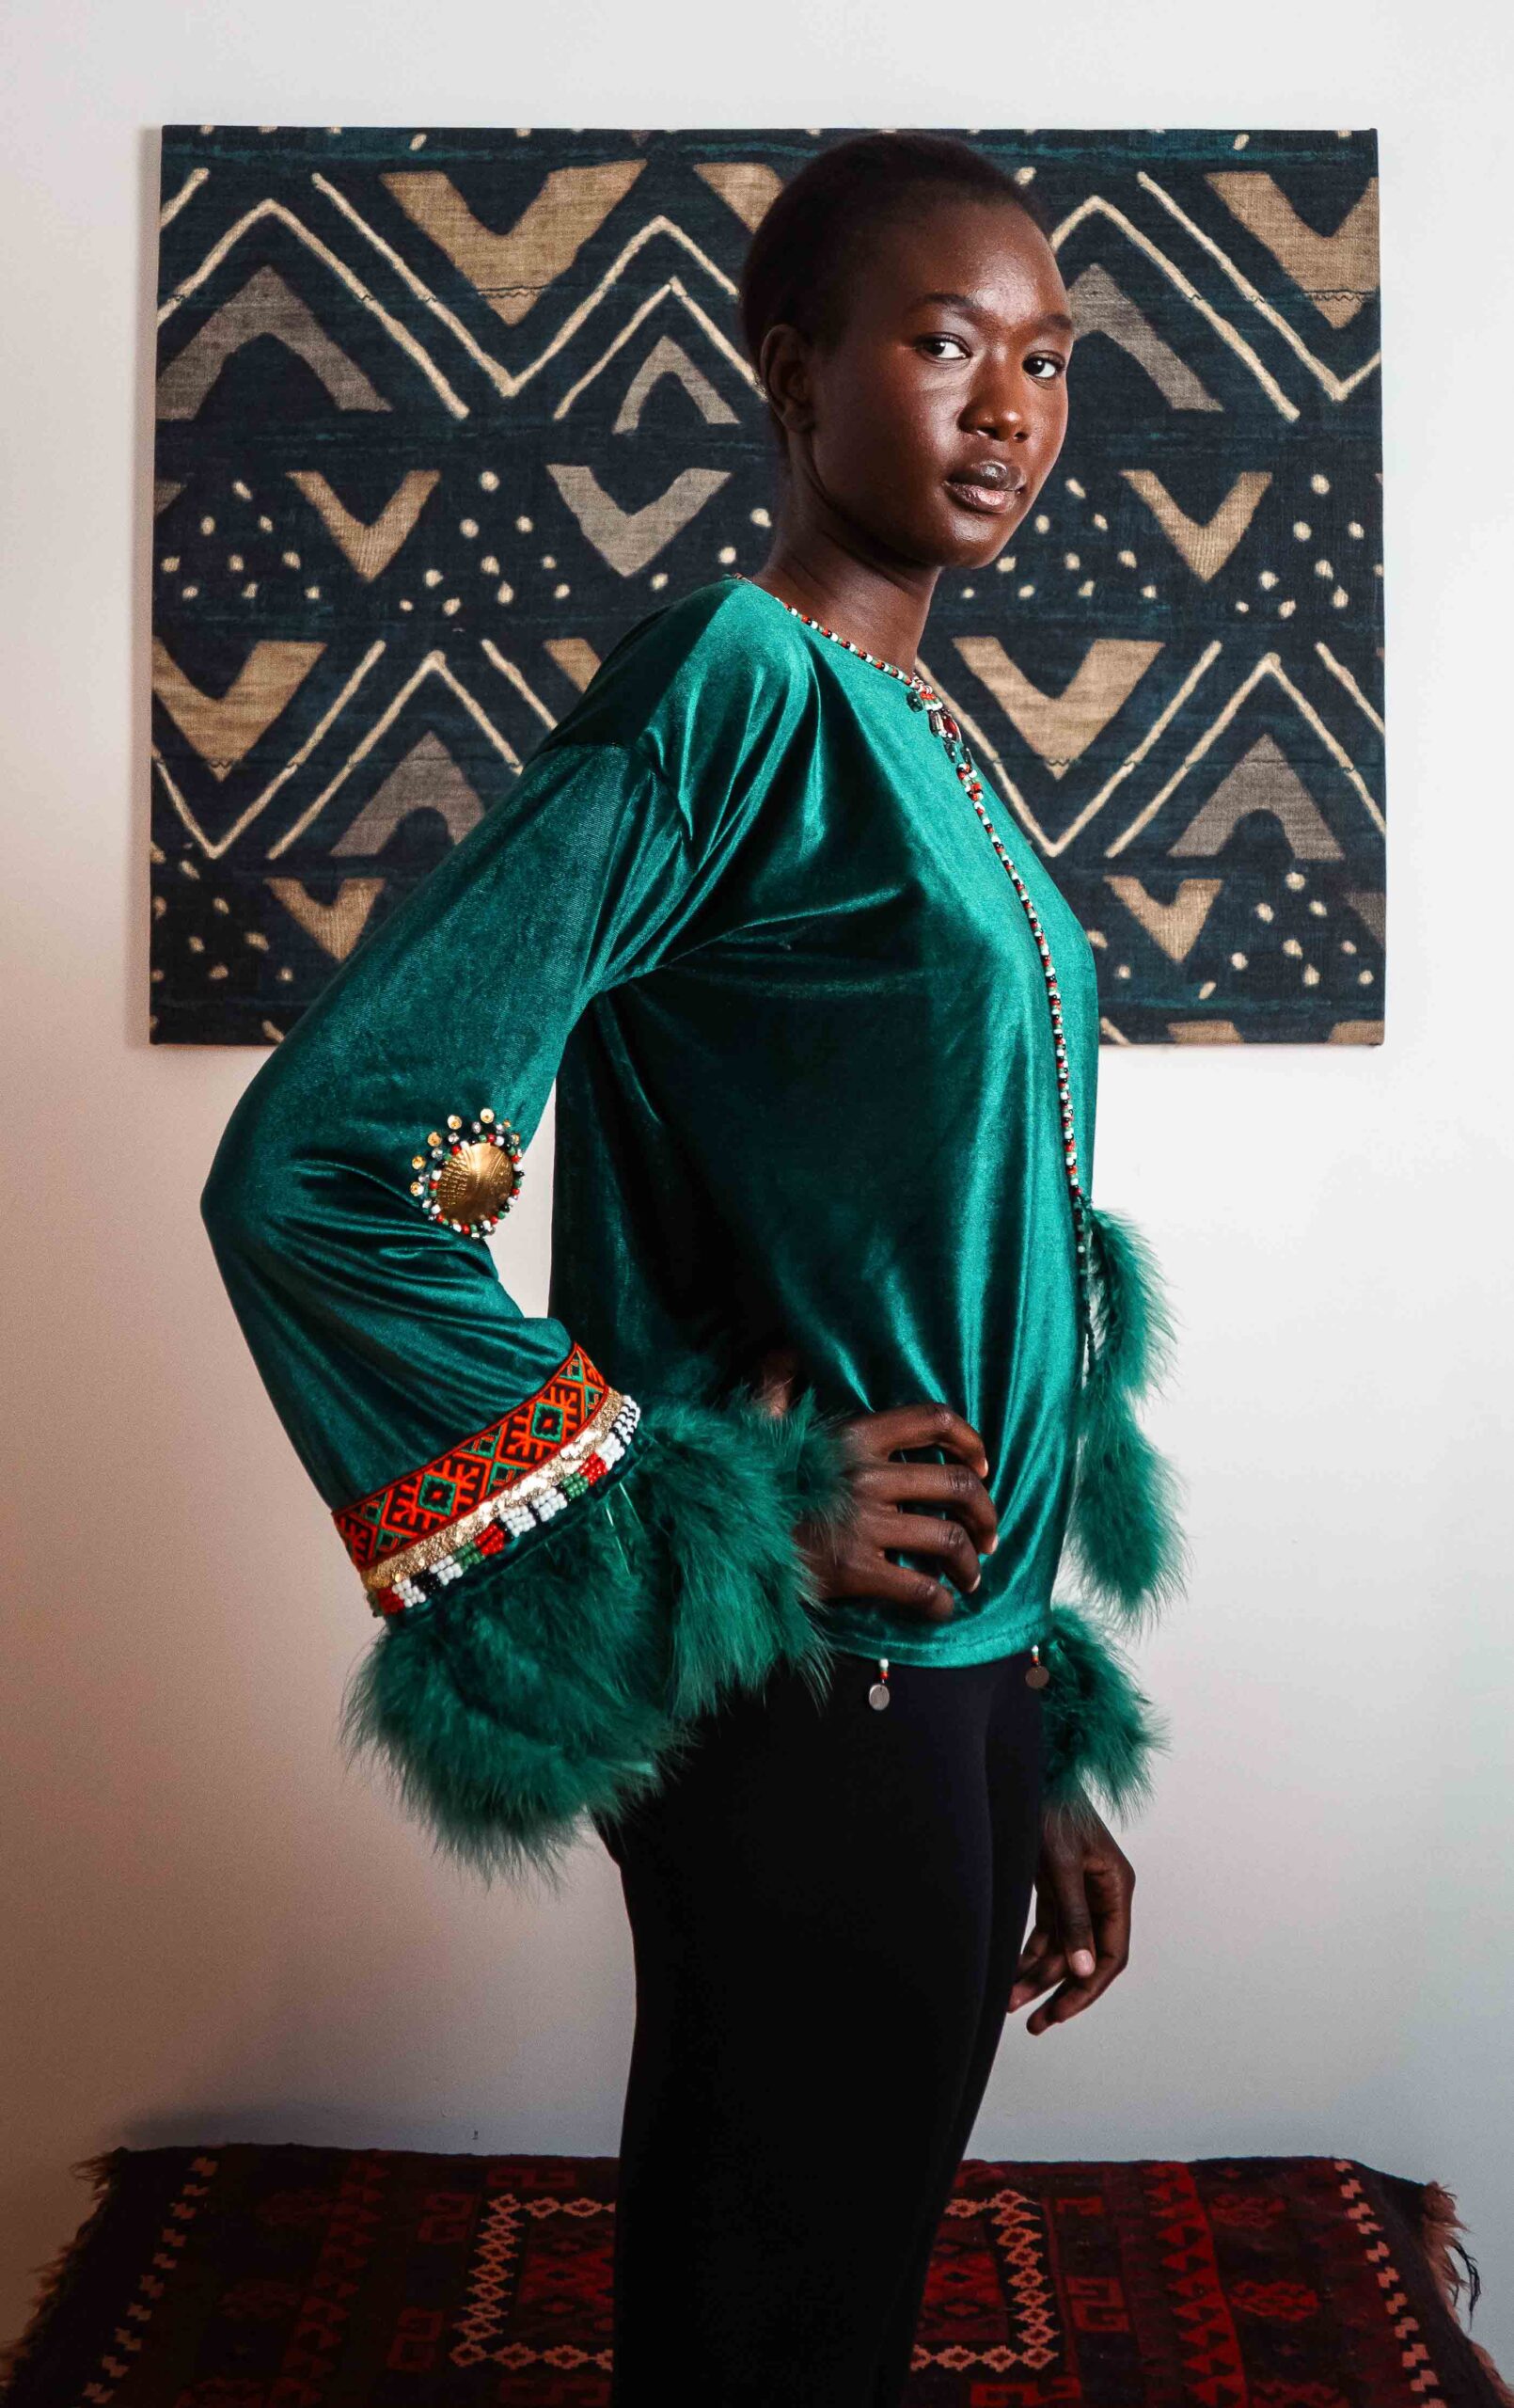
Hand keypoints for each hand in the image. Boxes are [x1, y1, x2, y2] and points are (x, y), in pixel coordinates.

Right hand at [751, 1344, 997, 1622]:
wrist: (715, 1536)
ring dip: (970, 1560)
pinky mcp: (855, 1570)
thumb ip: (778, 1386)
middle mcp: (866, 1476)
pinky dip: (940, 1603)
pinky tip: (942, 1609)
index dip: (969, 1439)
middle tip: (989, 1534)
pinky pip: (920, 1588)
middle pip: (956, 1484)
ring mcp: (863, 1524)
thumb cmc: (745, 1482)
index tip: (982, 1464)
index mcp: (852, 1438)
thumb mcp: (758, 1425)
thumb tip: (786, 1349)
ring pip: (948, 1538)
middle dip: (985, 1510)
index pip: (932, 1420)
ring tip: (971, 1575)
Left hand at [1007, 1794, 1133, 2033]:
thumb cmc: (1051, 1807)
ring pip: (1062, 1947)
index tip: (1060, 2013)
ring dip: (1038, 1975)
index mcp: (1116, 1889)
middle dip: (1059, 1990)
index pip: (1111, 1954)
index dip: (1087, 1989)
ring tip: (1009, 2002)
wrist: (1030, 1769)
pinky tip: (1012, 1973)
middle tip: (1034, 2023)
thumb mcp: (1061, 1864)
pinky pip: (1047, 1931)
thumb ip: (1073, 1918)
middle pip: (1085, 1957)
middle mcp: (1101, 1894)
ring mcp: (1077, 1891)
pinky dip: (1030, 1953)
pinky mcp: (1054, 1886)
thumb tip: (1083, 1969)